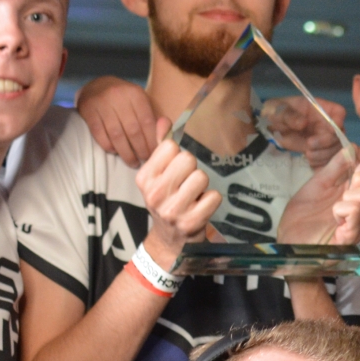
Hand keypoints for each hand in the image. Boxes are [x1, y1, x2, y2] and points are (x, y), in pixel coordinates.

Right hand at [76, 77, 160, 167]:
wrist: (95, 86)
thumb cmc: (123, 99)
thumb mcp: (139, 101)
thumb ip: (152, 117)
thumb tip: (164, 137)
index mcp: (135, 94)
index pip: (147, 122)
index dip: (152, 141)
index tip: (156, 154)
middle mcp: (118, 97)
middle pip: (133, 130)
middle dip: (141, 149)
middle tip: (145, 160)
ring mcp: (102, 104)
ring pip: (116, 135)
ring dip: (126, 152)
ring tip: (132, 162)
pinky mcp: (88, 111)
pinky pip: (100, 135)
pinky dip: (109, 147)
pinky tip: (115, 152)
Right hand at [136, 119, 217, 264]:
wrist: (169, 240)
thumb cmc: (165, 201)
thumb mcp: (157, 176)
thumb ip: (160, 147)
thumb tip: (164, 120)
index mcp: (144, 178)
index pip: (171, 147)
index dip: (178, 157)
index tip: (174, 171)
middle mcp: (155, 193)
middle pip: (188, 159)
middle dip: (192, 170)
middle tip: (186, 185)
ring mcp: (173, 209)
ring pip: (202, 176)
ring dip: (202, 186)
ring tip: (193, 197)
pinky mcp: (192, 222)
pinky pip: (214, 196)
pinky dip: (212, 201)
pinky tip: (200, 208)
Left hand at [262, 96, 350, 169]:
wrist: (270, 127)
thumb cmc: (276, 112)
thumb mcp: (278, 110)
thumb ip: (289, 115)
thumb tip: (303, 123)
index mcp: (320, 108)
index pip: (339, 112)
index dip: (339, 120)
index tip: (330, 129)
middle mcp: (326, 123)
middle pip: (340, 134)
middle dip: (327, 142)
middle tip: (309, 145)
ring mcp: (324, 138)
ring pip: (336, 148)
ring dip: (324, 154)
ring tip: (307, 155)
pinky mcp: (319, 151)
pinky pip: (328, 159)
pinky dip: (321, 162)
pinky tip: (309, 161)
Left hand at [276, 149, 357, 243]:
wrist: (289, 242)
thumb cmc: (304, 217)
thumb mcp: (317, 184)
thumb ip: (334, 167)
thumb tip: (351, 147)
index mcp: (358, 194)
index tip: (353, 169)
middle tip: (347, 186)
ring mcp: (358, 224)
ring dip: (352, 193)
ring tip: (337, 204)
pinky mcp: (349, 239)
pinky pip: (355, 215)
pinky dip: (343, 210)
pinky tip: (334, 216)